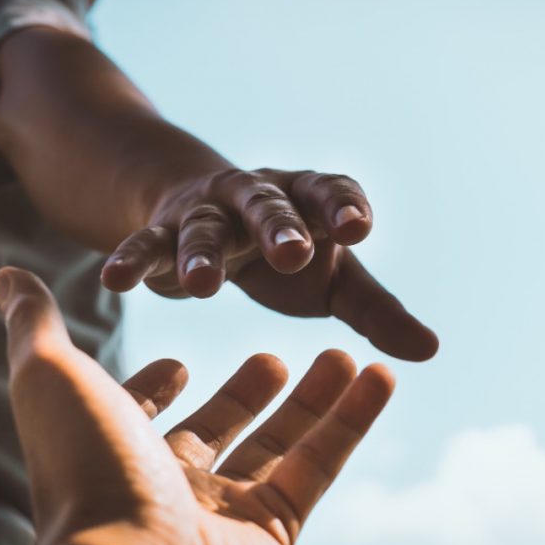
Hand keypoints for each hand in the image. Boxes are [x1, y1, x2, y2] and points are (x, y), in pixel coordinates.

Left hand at [0, 266, 395, 544]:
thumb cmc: (87, 468)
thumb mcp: (52, 377)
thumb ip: (35, 324)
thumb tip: (5, 274)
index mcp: (114, 450)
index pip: (138, 415)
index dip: (155, 389)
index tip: (179, 363)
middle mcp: (166, 484)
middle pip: (217, 428)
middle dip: (245, 394)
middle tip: (273, 357)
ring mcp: (222, 512)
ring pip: (279, 445)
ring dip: (314, 399)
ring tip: (344, 353)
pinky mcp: (273, 531)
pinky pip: (319, 466)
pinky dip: (352, 421)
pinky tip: (379, 375)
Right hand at [99, 168, 438, 360]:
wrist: (207, 213)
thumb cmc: (286, 252)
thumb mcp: (334, 279)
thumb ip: (376, 311)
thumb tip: (431, 351)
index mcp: (308, 201)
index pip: (330, 193)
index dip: (343, 207)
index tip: (358, 228)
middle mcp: (258, 198)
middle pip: (269, 206)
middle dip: (280, 227)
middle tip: (294, 253)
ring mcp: (207, 213)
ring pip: (204, 228)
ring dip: (201, 253)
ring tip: (202, 287)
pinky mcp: (162, 231)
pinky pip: (146, 244)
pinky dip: (131, 260)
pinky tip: (114, 279)